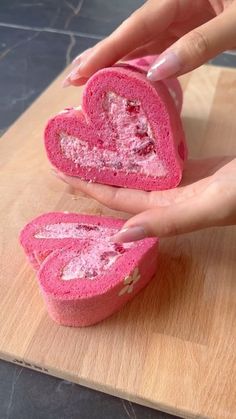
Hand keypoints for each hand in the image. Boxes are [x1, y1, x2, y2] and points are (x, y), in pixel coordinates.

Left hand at [54, 157, 235, 240]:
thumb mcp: (211, 205)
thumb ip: (169, 221)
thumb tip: (120, 236)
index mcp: (167, 210)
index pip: (117, 199)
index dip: (88, 187)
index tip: (59, 171)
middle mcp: (168, 200)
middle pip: (121, 187)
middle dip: (92, 172)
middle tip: (64, 154)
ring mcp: (180, 184)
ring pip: (138, 173)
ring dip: (113, 160)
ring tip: (89, 144)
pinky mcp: (193, 169)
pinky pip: (159, 160)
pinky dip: (141, 151)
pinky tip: (128, 141)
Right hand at [63, 0, 235, 86]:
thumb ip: (198, 45)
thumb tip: (156, 73)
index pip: (137, 26)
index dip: (107, 51)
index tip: (80, 74)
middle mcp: (178, 2)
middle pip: (134, 31)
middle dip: (104, 56)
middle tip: (75, 81)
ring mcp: (186, 14)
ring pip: (146, 40)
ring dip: (121, 62)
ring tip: (94, 82)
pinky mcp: (195, 26)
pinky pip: (164, 45)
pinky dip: (146, 62)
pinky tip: (131, 75)